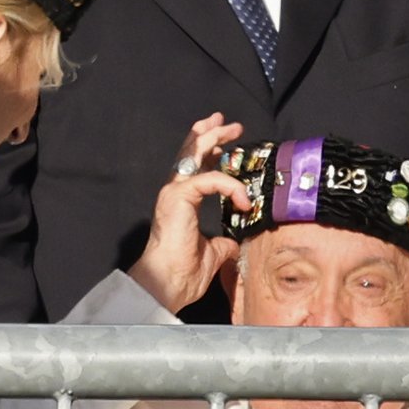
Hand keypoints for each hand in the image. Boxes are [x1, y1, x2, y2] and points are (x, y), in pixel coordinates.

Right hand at [127, 114, 248, 312]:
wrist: (167, 283)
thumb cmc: (184, 271)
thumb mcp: (213, 252)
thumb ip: (222, 241)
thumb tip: (235, 241)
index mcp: (182, 201)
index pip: (195, 168)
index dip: (210, 153)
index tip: (227, 147)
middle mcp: (175, 192)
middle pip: (191, 152)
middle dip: (210, 134)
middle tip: (230, 125)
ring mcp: (173, 192)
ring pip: (193, 154)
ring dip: (213, 139)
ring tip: (231, 128)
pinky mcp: (178, 197)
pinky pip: (209, 179)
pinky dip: (228, 184)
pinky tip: (241, 197)